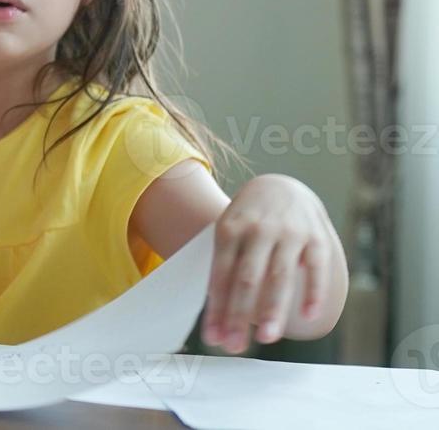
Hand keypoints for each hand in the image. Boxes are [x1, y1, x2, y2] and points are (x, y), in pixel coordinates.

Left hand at [202, 174, 342, 353]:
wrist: (281, 185)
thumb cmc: (249, 220)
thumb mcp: (229, 233)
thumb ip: (225, 268)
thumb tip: (216, 314)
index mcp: (230, 229)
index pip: (220, 275)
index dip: (217, 308)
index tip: (213, 336)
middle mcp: (258, 230)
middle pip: (247, 278)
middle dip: (240, 314)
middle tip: (236, 345)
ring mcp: (289, 232)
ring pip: (279, 275)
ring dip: (273, 309)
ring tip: (267, 337)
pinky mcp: (316, 237)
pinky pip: (316, 267)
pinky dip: (313, 292)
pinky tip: (308, 315)